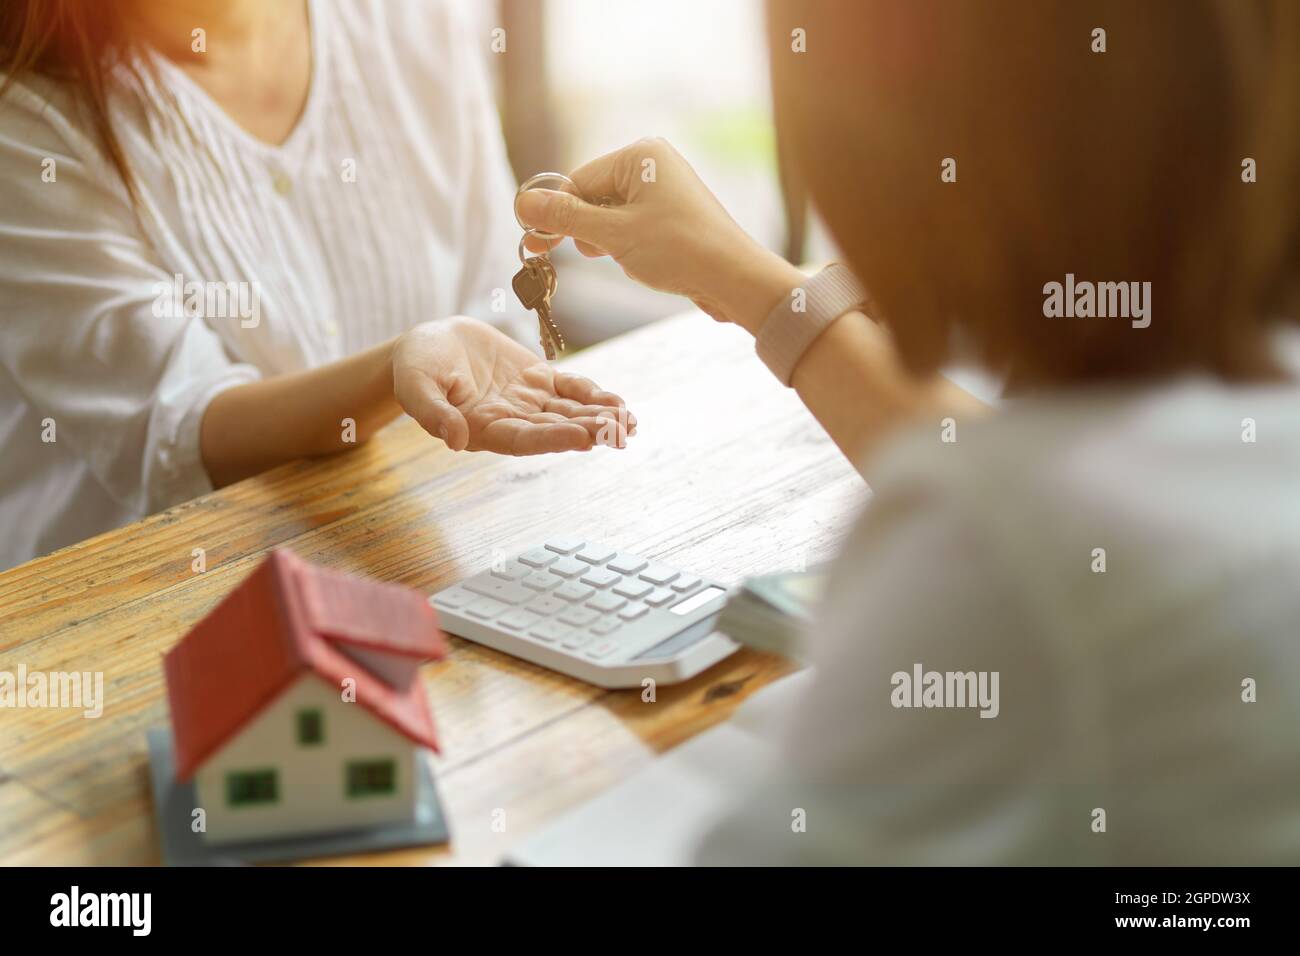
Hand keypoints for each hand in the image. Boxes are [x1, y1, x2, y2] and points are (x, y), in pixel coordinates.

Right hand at [392, 317, 635, 453]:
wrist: (428, 343)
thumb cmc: (414, 367)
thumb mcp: (415, 386)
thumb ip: (433, 413)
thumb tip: (454, 439)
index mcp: (483, 430)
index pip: (523, 439)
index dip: (554, 438)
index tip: (583, 437)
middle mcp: (511, 421)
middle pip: (554, 428)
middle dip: (588, 429)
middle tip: (620, 432)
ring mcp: (528, 401)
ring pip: (570, 412)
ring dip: (600, 418)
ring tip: (629, 423)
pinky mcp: (538, 379)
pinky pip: (571, 390)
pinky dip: (594, 396)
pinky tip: (619, 404)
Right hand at [515, 138, 804, 332]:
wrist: (735, 278)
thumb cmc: (678, 250)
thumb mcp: (613, 234)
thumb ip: (566, 218)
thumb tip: (522, 203)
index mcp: (640, 155)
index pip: (579, 181)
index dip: (557, 215)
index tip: (535, 244)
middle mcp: (653, 164)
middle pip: (594, 197)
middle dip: (589, 232)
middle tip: (591, 254)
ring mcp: (665, 190)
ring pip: (612, 217)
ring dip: (610, 244)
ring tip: (633, 259)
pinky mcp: (673, 215)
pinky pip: (634, 228)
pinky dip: (630, 248)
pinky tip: (646, 263)